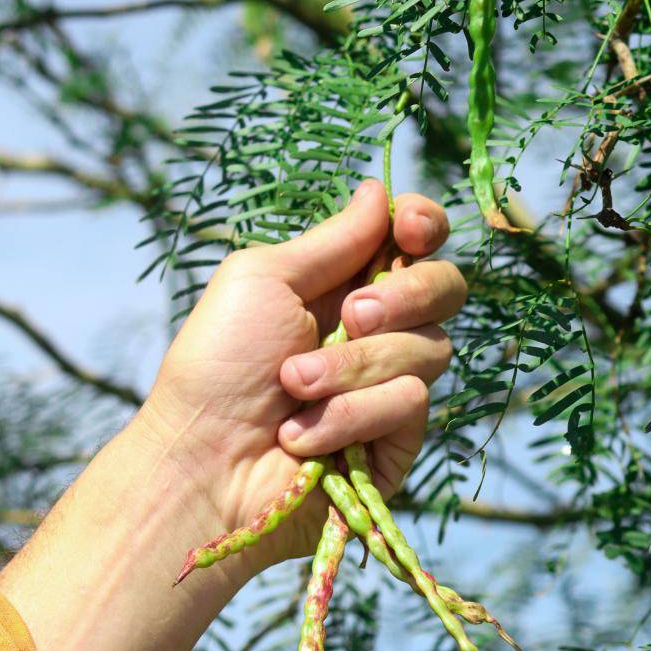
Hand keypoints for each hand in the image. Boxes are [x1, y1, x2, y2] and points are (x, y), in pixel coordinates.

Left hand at [137, 179, 465, 573]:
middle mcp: (376, 332)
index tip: (408, 228)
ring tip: (292, 386)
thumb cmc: (217, 366)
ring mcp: (390, 388)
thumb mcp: (263, 280)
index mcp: (345, 284)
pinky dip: (351, 414)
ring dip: (352, 367)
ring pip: (428, 349)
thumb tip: (376, 190)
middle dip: (404, 295)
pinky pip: (410, 403)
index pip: (415, 241)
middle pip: (446, 288)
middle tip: (350, 315)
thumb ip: (332, 239)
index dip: (424, 225)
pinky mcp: (397, 441)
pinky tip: (301, 435)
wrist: (203, 461)